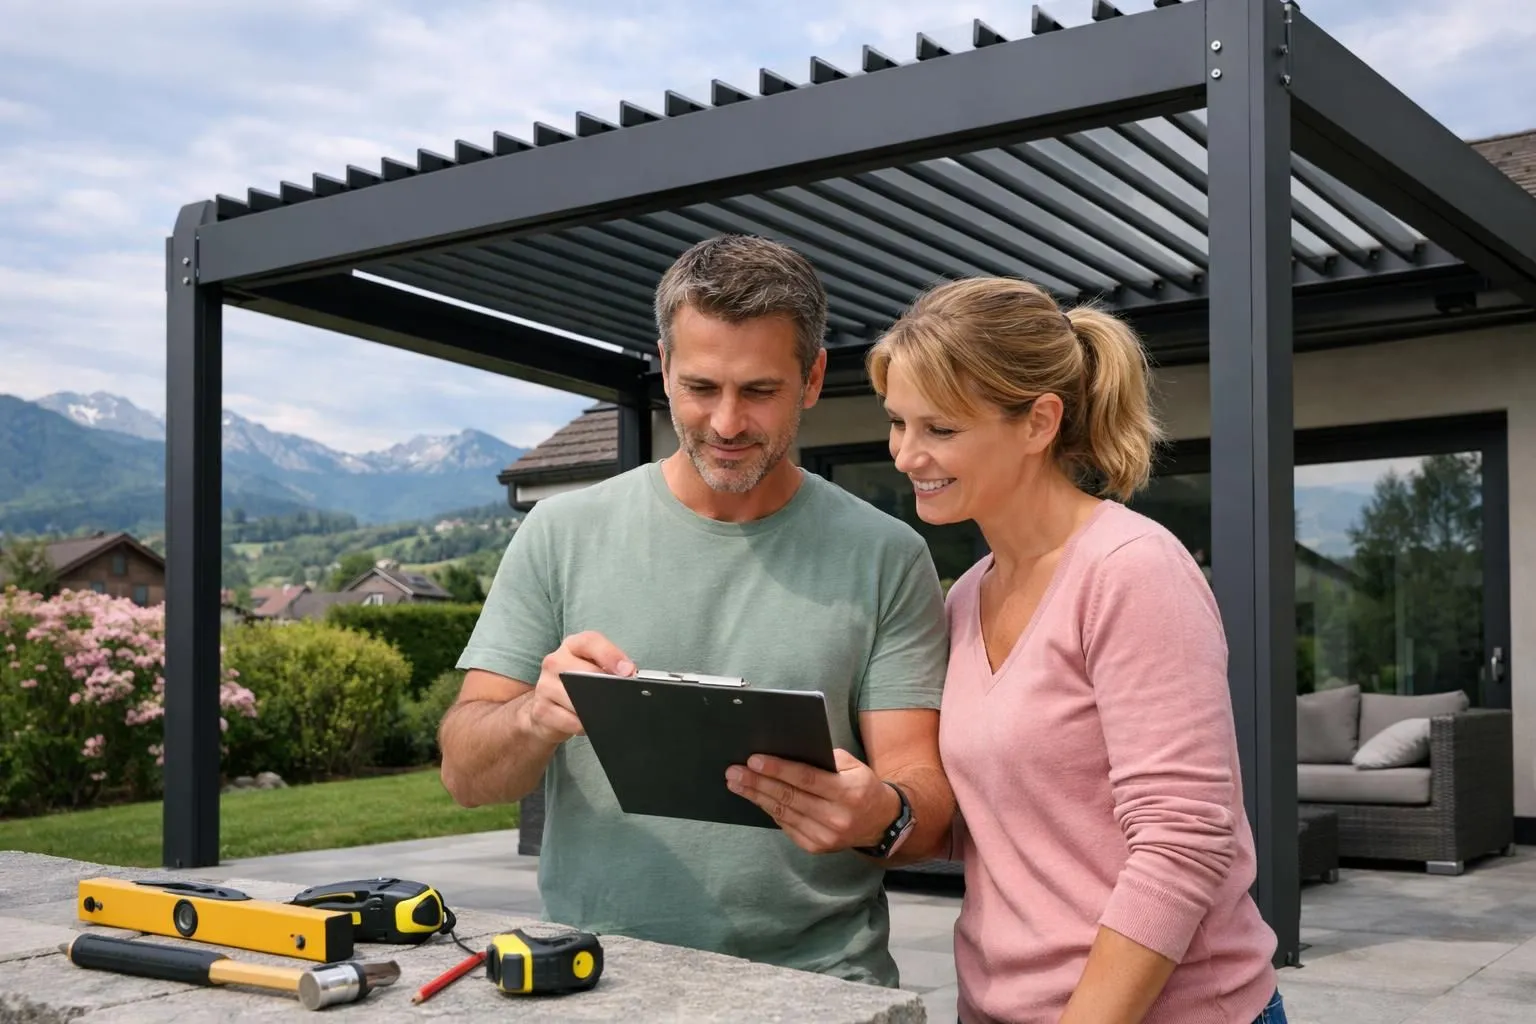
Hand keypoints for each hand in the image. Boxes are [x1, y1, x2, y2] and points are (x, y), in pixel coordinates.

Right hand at [523, 631, 634, 745]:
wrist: (547, 712)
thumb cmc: (577, 687)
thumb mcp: (593, 669)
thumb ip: (610, 668)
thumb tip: (629, 676)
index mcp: (572, 646)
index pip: (590, 642)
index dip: (611, 655)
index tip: (628, 671)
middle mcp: (555, 661)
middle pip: (586, 672)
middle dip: (608, 686)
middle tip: (621, 696)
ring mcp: (545, 685)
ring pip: (578, 699)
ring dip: (596, 709)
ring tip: (601, 711)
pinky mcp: (541, 710)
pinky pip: (572, 721)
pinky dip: (584, 725)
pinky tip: (586, 722)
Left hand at [724, 749, 897, 854]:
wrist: (880, 823)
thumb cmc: (861, 786)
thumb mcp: (852, 766)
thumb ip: (824, 759)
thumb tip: (786, 751)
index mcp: (848, 793)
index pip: (806, 779)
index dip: (778, 769)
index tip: (753, 760)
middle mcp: (836, 817)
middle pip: (789, 797)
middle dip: (757, 783)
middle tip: (734, 771)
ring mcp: (825, 836)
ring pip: (783, 813)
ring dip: (756, 797)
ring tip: (736, 783)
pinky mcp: (815, 847)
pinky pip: (786, 825)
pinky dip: (769, 810)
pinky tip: (756, 798)